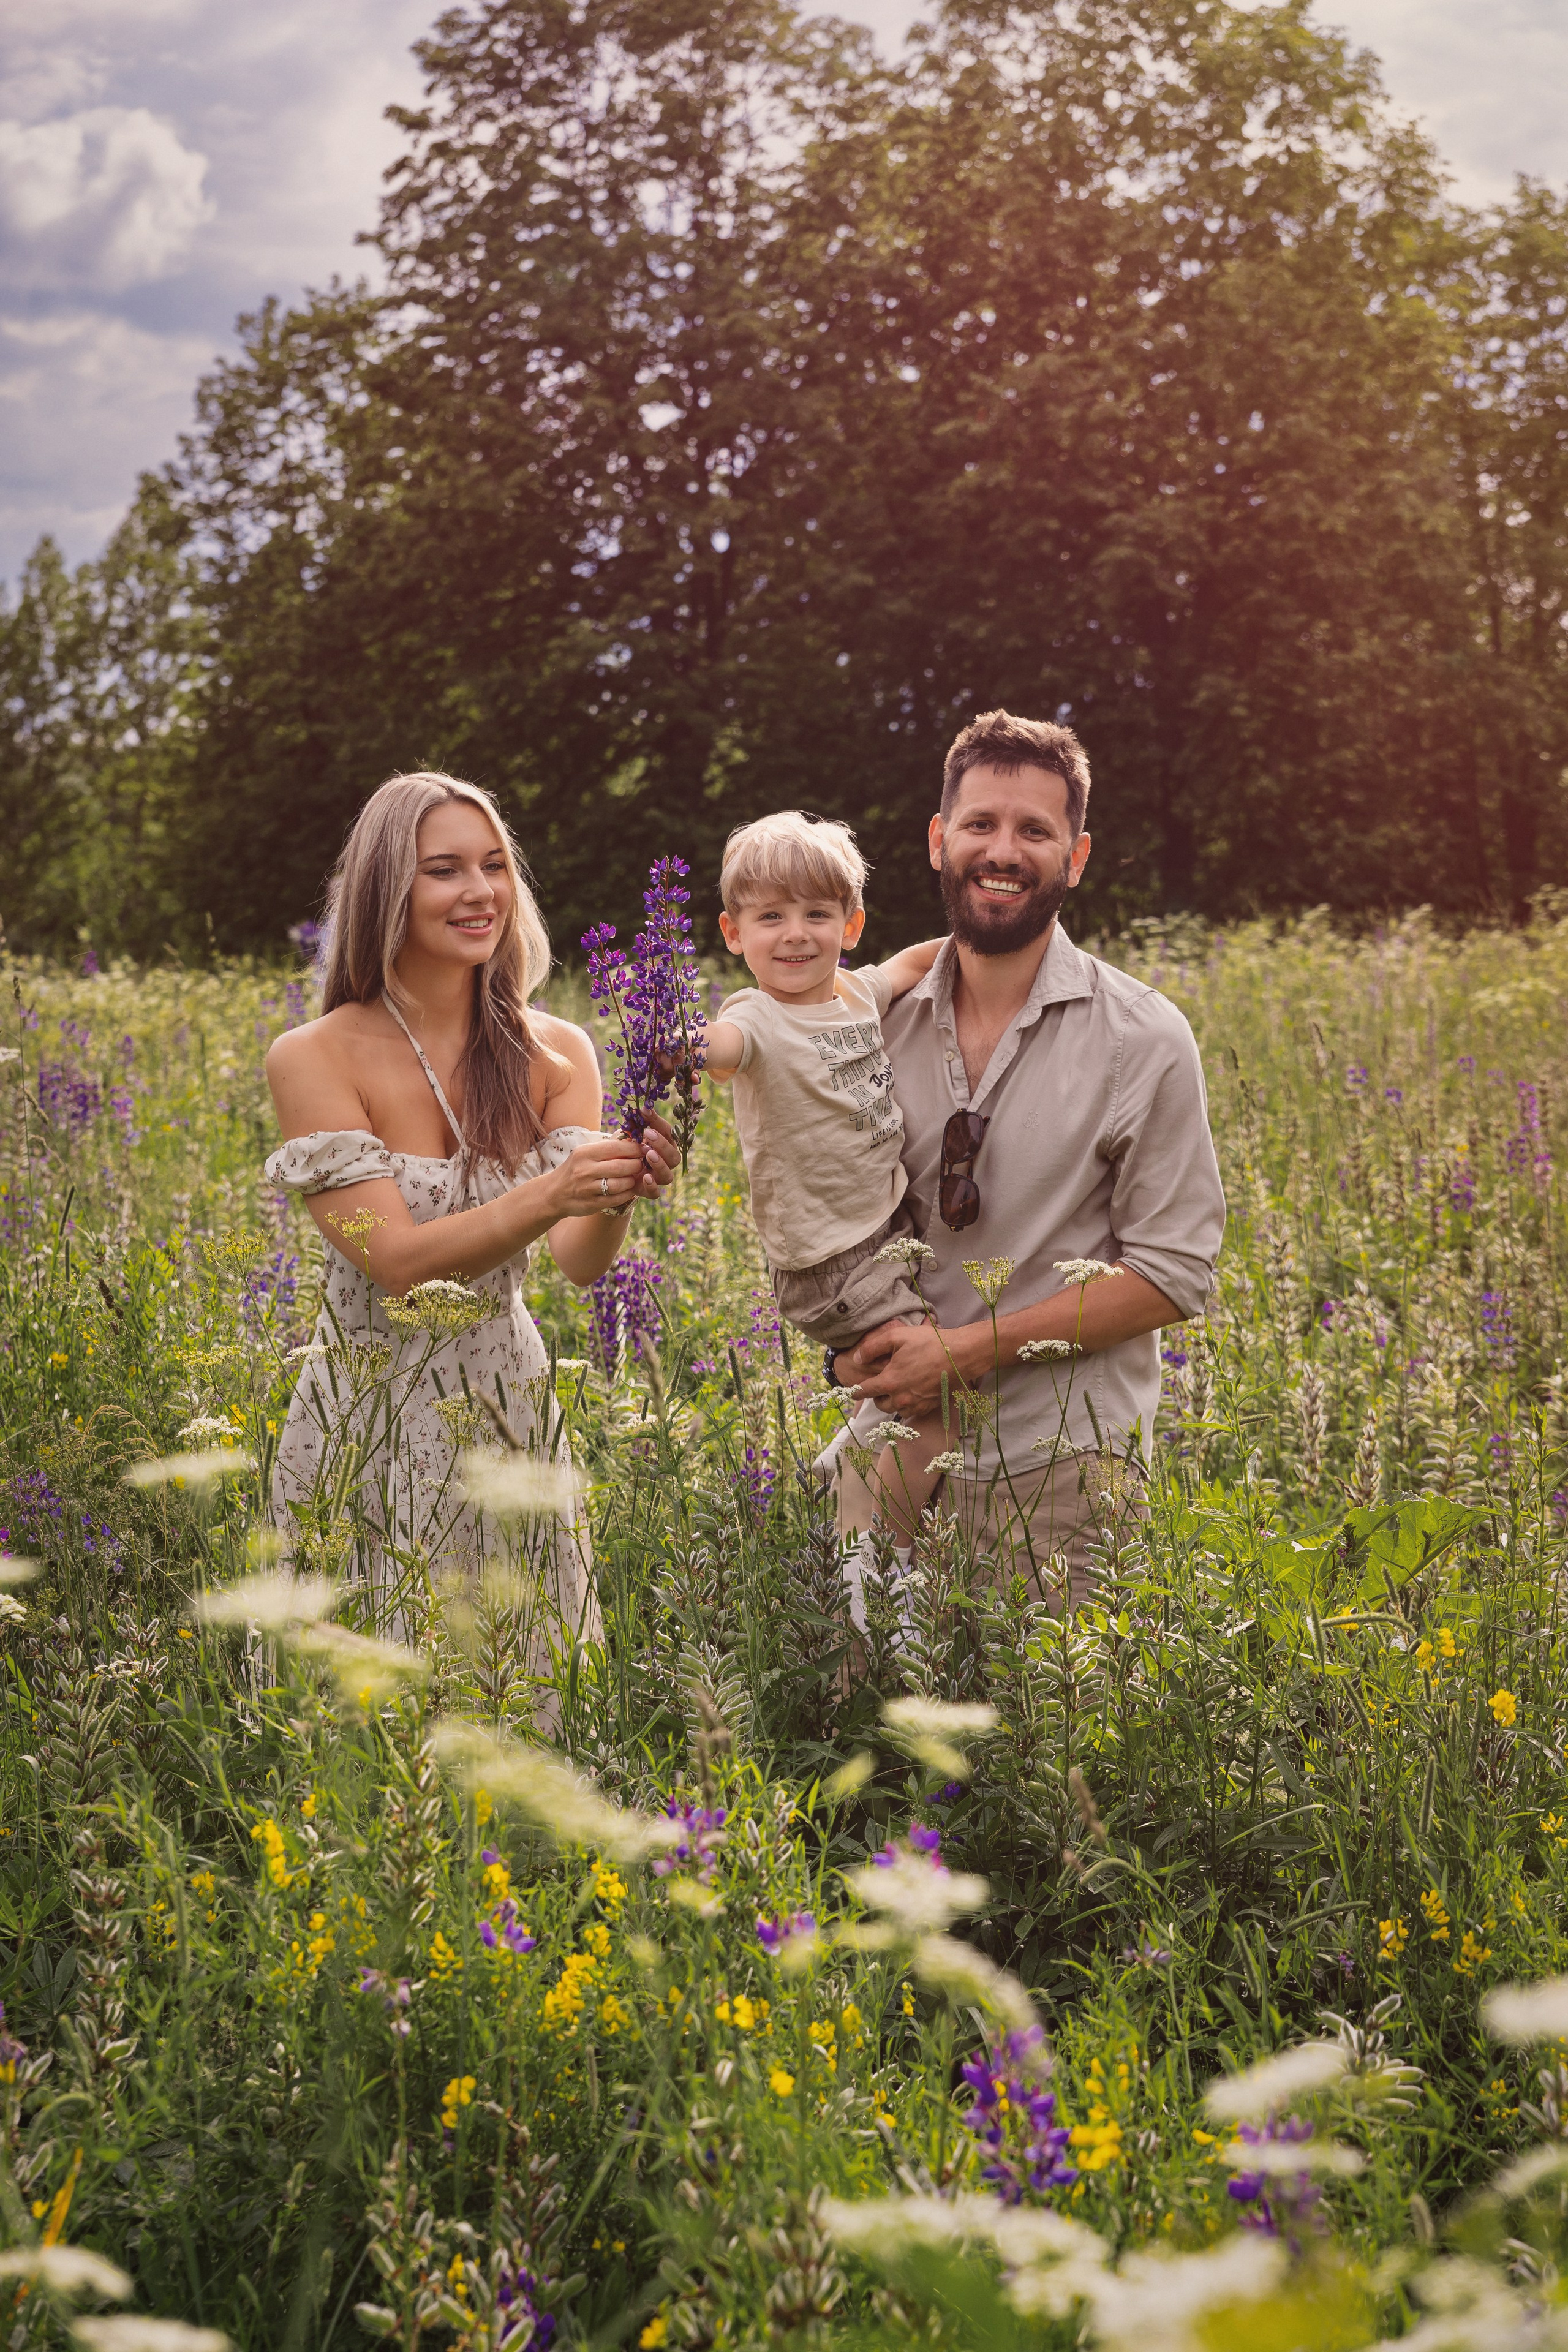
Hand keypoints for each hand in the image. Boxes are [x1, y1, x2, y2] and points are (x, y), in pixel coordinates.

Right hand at [551, 1133, 646, 1217]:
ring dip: (632, 1181)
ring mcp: (587, 1189)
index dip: (633, 1148)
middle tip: (641, 1164)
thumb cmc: (575, 1169)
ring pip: (620, 1184)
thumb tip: (632, 1137)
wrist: (553, 1193)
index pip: (614, 1147)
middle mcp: (585, 1170)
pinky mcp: (591, 1204)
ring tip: (634, 1177)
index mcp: (584, 1153)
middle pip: (620, 1166)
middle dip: (636, 1165)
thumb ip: (606, 1147)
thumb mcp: (584, 1153)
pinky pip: (616, 1199)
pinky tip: (628, 1190)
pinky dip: (626, 1194)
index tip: (642, 1149)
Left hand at [634, 1108, 679, 1197]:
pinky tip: (645, 1177)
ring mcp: (657, 1178)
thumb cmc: (625, 1146)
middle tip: (649, 1135)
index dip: (658, 1123)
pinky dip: (652, 1186)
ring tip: (648, 1154)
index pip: (669, 1133)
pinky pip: (656, 1193)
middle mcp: (665, 1162)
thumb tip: (637, 1109)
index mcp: (664, 1146)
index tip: (645, 1113)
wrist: (613, 1168)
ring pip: (667, 1175)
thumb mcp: (628, 1134)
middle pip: (674, 1156)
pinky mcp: (648, 1191)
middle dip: (662, 1145)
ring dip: (660, 1164)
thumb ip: (634, 1124)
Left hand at [837, 1320, 963, 1420]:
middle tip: (881, 1381)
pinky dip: (907, 1404)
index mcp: (890, 1382)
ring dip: (891, 1400)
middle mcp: (901, 1398)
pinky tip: (911, 1391)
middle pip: (879, 1403)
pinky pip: (911, 1411)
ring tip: (896, 1387)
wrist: (961, 1355)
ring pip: (894, 1409)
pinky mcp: (928, 1407)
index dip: (854, 1390)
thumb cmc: (929, 1343)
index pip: (864, 1391)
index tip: (849, 1391)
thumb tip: (858, 1358)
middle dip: (876, 1394)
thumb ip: (872, 1348)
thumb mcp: (897, 1337)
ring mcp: (915, 1405)